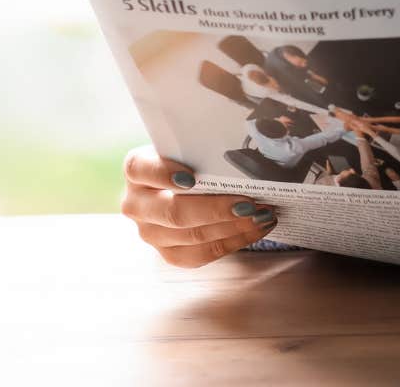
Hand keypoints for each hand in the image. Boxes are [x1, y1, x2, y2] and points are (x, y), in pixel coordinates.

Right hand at [119, 145, 277, 267]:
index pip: (141, 169)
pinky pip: (203, 254)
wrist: (180, 184)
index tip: (192, 178)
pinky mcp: (169, 254)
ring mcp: (150, 233)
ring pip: (192, 237)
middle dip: (216, 209)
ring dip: (233, 227)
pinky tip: (256, 228)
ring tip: (263, 215)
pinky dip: (234, 241)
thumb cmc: (189, 159)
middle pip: (173, 212)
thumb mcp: (187, 147)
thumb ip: (202, 148)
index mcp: (136, 170)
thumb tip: (241, 147)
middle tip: (249, 203)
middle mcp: (136, 204)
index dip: (164, 174)